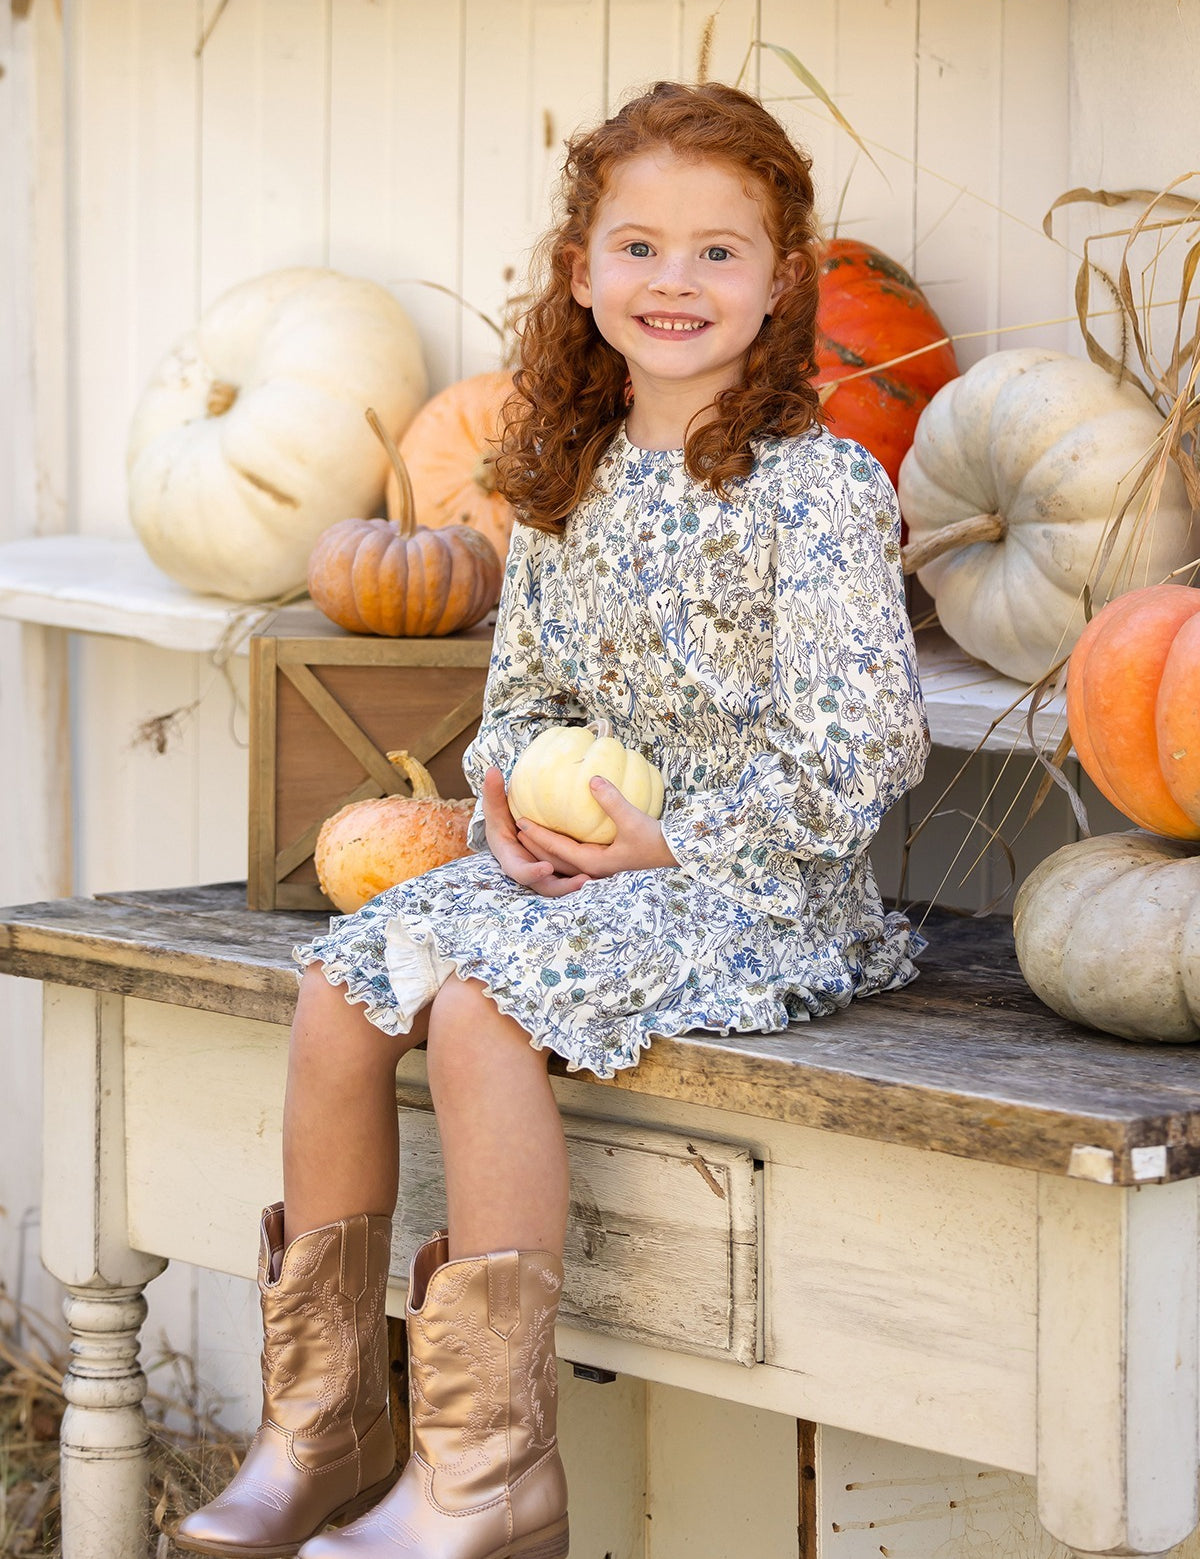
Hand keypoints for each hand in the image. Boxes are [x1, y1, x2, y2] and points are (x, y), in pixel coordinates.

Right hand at [481, 767, 591, 896]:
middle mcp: (530, 873)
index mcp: (512, 862)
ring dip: (580, 883)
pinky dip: (585, 876)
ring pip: (564, 884)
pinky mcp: (559, 873)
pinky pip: (573, 876)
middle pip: (548, 887)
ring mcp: (545, 876)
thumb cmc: (499, 820)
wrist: (506, 834)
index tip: (546, 867)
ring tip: (599, 879)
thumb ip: (492, 794)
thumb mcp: (495, 810)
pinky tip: (607, 869)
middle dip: (565, 886)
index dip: (533, 872)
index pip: (521, 873)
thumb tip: (490, 770)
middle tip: (584, 880)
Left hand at [513, 775, 678, 880]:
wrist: (677, 853)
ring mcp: (600, 867)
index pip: (558, 848)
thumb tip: (592, 779)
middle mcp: (594, 868)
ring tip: (531, 832)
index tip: (520, 821)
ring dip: (547, 847)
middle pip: (555, 858)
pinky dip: (563, 845)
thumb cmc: (656, 840)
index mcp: (595, 862)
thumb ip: (612, 800)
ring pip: (565, 859)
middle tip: (516, 827)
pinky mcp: (607, 861)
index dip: (538, 835)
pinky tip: (562, 832)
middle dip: (534, 845)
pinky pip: (577, 854)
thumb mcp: (633, 819)